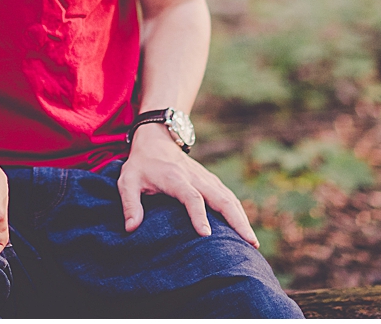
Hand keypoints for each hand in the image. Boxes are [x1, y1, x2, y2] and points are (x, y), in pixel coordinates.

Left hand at [115, 126, 259, 246]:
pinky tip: (245, 228)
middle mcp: (195, 176)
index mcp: (175, 177)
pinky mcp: (210, 180)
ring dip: (241, 217)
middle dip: (235, 219)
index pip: (190, 196)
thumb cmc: (141, 164)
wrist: (156, 138)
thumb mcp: (127, 180)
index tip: (206, 235)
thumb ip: (129, 203)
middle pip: (220, 197)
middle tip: (248, 242)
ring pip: (228, 197)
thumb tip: (131, 229)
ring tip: (252, 241)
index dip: (198, 214)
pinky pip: (228, 195)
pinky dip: (238, 211)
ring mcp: (205, 177)